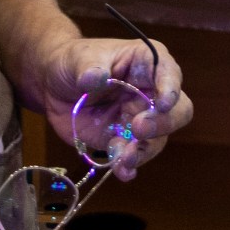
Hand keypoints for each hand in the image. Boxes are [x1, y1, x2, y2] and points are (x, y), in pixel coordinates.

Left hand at [41, 32, 191, 180]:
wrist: (53, 86)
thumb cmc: (73, 61)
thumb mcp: (78, 58)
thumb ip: (89, 68)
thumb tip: (96, 77)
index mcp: (145, 63)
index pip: (169, 72)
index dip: (171, 88)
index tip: (162, 103)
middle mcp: (150, 92)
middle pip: (177, 110)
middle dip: (163, 123)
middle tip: (138, 129)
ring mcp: (139, 118)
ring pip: (158, 139)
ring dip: (143, 151)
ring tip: (121, 158)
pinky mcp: (124, 140)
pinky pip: (135, 156)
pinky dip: (130, 166)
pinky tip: (121, 171)